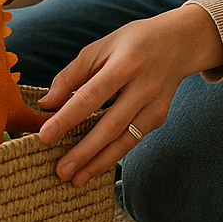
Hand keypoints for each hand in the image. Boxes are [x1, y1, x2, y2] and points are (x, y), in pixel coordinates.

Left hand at [37, 3, 222, 185]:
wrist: (177, 43)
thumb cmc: (130, 43)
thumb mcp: (99, 48)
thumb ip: (71, 76)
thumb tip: (46, 105)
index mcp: (124, 64)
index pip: (90, 96)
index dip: (67, 117)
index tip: (45, 135)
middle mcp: (142, 88)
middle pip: (110, 126)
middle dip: (83, 152)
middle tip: (60, 171)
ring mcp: (154, 106)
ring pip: (124, 141)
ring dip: (99, 163)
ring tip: (76, 179)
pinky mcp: (159, 118)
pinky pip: (132, 140)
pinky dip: (113, 155)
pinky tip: (95, 166)